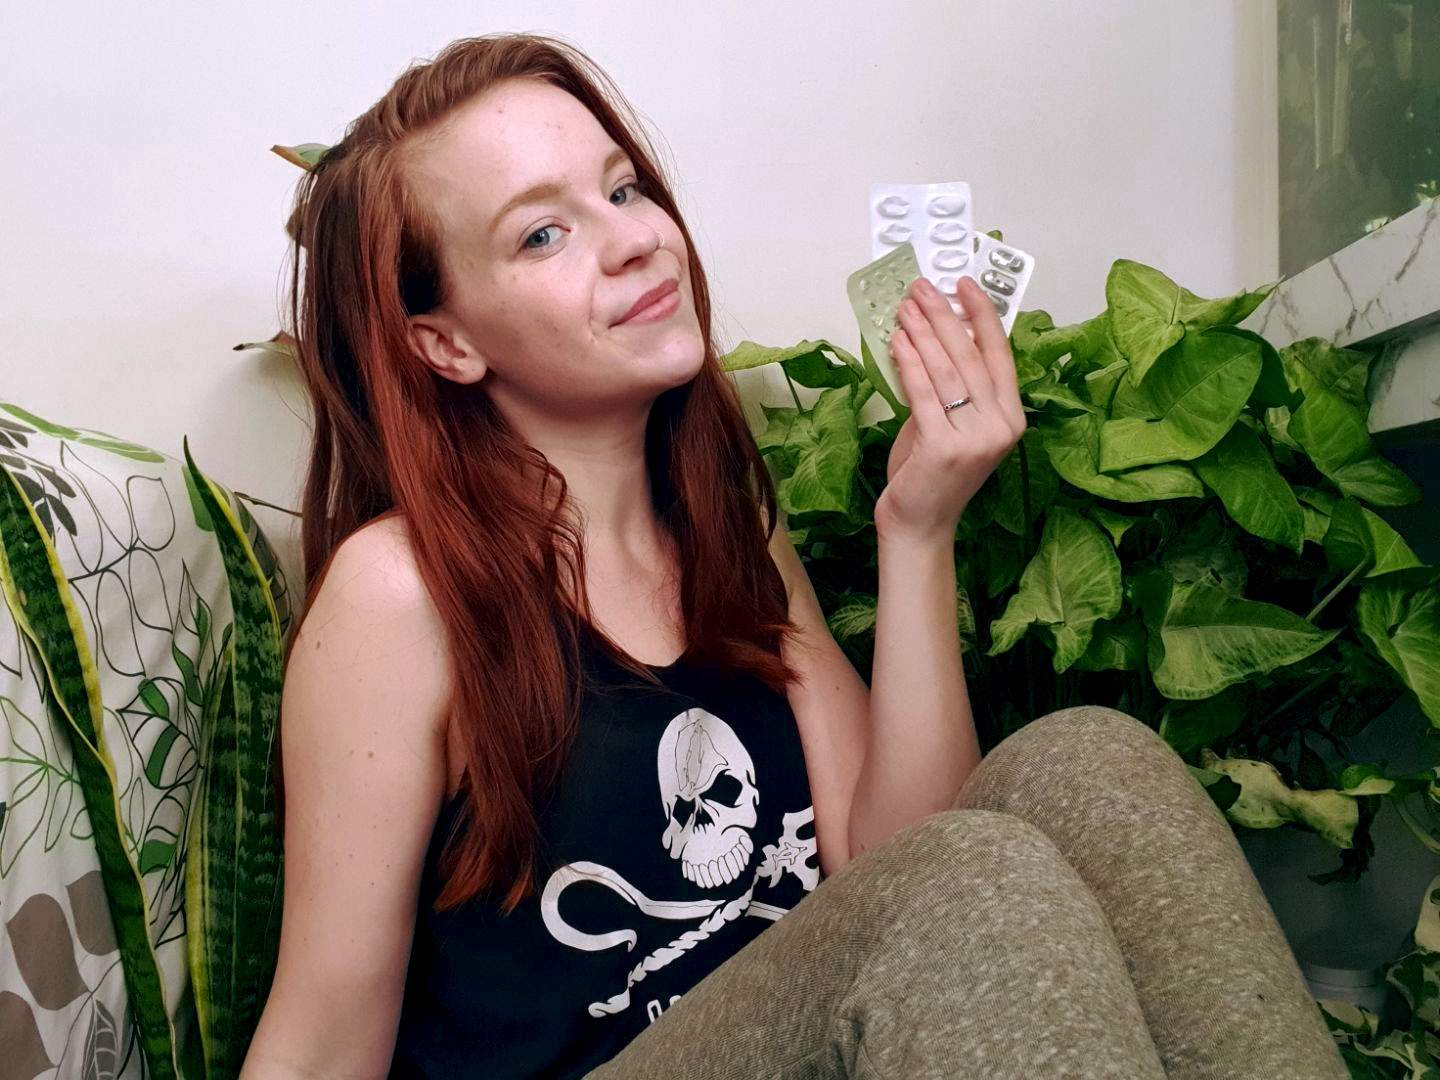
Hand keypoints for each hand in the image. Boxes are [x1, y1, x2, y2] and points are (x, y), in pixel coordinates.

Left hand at [873, 275, 1025, 542]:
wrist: (922, 524)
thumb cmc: (933, 474)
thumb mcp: (951, 424)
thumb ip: (951, 388)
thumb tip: (932, 336)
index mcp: (1011, 418)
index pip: (999, 355)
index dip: (982, 315)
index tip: (964, 284)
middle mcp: (1001, 426)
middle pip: (970, 356)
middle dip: (944, 315)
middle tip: (922, 288)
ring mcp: (975, 438)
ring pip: (946, 370)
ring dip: (922, 332)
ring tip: (905, 307)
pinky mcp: (944, 447)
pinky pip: (923, 393)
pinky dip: (908, 362)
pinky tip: (897, 341)